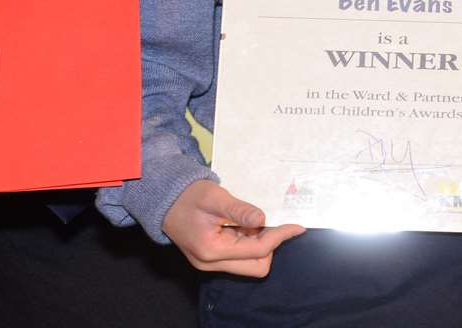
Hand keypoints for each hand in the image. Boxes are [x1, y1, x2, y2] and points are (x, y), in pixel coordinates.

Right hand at [161, 180, 304, 276]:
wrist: (164, 201)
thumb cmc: (188, 196)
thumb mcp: (214, 197)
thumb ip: (239, 210)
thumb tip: (263, 218)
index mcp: (211, 251)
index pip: (257, 251)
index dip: (280, 237)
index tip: (296, 226)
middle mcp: (211, 264)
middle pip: (257, 266)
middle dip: (269, 245)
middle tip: (268, 222)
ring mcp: (211, 264)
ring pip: (250, 264)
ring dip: (259, 244)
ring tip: (251, 221)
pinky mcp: (212, 258)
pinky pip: (240, 257)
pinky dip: (248, 243)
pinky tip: (244, 225)